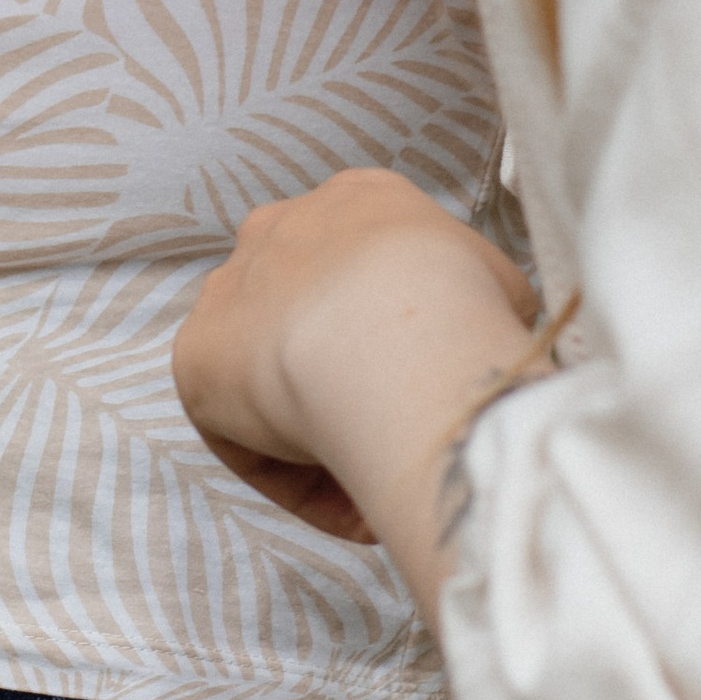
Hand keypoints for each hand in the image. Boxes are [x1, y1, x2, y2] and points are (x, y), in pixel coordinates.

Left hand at [174, 168, 538, 588]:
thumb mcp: (504, 290)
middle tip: (396, 432)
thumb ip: (482, 306)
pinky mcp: (197, 357)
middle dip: (346, 374)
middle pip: (309, 312)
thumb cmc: (465, 309)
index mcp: (358, 201)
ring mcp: (230, 289)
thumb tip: (479, 348)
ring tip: (378, 478)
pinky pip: (244, 431)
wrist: (396, 332)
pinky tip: (350, 498)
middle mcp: (282, 228)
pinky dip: (293, 474)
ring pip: (272, 373)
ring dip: (317, 426)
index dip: (400, 339)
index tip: (427, 389)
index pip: (367, 266)